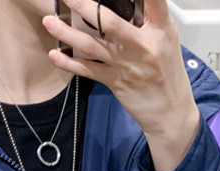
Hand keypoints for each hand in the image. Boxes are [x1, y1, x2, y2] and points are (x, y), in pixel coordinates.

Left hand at [42, 0, 199, 170]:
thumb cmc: (167, 74)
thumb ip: (149, 21)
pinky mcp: (115, 81)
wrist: (169, 111)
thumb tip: (125, 5)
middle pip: (108, 22)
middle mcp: (142, 45)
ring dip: (67, 33)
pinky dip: (69, 62)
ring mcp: (126, 64)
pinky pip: (87, 70)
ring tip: (50, 22)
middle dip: (84, 6)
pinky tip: (55, 54)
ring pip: (91, 45)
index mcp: (160, 30)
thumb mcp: (166, 41)